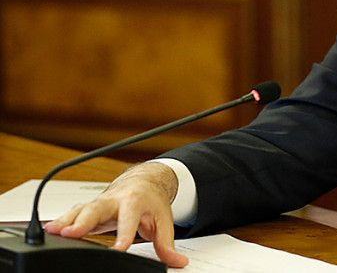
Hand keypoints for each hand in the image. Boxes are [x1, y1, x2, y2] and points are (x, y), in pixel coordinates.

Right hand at [44, 162, 188, 267]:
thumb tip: (177, 263)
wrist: (144, 182)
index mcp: (135, 201)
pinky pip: (73, 213)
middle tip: (72, 233)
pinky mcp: (89, 208)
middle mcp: (114, 200)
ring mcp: (99, 203)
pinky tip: (49, 231)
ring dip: (66, 220)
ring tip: (53, 232)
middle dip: (85, 221)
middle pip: (98, 209)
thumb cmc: (151, 201)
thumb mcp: (163, 220)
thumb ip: (167, 243)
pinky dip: (61, 221)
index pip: (129, 219)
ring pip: (81, 209)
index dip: (124, 234)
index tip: (118, 250)